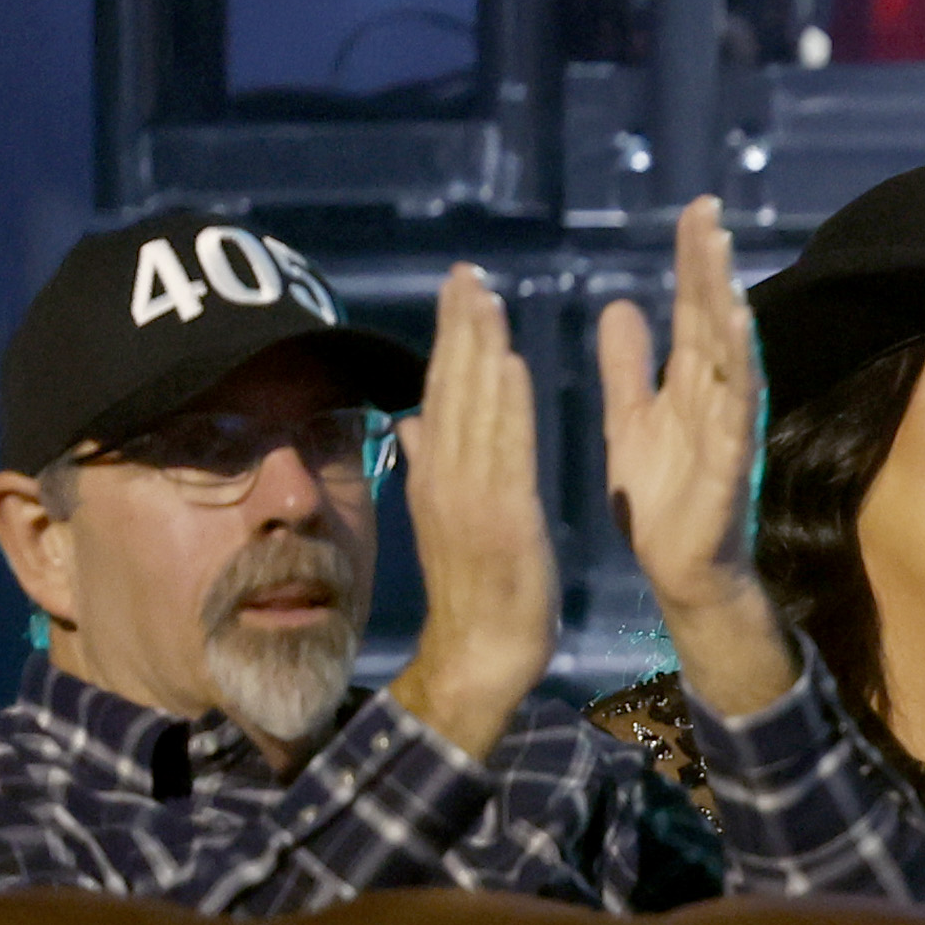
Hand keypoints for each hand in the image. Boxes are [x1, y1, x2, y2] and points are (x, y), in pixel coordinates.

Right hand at [392, 261, 559, 752]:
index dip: (450, 338)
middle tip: (468, 270)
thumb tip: (412, 422)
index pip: (441, 391)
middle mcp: (446, 477)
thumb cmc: (476, 590)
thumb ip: (430, 467)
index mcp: (437, 475)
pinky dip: (506, 407)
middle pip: (451, 387)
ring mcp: (469, 496)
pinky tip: (512, 365)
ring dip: (479, 350)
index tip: (460, 287)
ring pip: (473, 408)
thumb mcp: (448, 519)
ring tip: (485, 297)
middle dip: (460, 326)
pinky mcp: (502, 518)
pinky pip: (504, 452)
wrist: (481, 654)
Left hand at [601, 197, 794, 716]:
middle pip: (715, 320)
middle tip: (706, 211)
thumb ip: (628, 367)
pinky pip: (736, 407)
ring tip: (718, 253)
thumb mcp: (630, 419)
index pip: (694, 311)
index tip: (693, 211)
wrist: (680, 571)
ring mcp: (729, 428)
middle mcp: (718, 397)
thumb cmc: (662, 501)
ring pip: (731, 354)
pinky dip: (738, 366)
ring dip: (726, 301)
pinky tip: (734, 327)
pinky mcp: (730, 462)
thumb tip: (622, 306)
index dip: (694, 262)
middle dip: (710, 265)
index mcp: (691, 386)